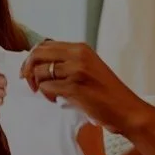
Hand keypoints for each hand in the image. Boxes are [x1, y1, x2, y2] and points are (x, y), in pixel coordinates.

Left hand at [20, 41, 150, 133]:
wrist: (127, 110)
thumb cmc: (106, 93)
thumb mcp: (87, 68)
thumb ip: (67, 62)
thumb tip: (38, 64)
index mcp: (80, 48)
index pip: (44, 45)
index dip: (31, 58)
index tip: (28, 72)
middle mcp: (78, 55)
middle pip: (37, 54)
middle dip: (27, 70)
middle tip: (31, 85)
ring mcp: (77, 70)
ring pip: (40, 72)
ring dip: (39, 86)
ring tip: (51, 95)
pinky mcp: (75, 87)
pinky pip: (47, 87)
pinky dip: (48, 95)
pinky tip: (58, 100)